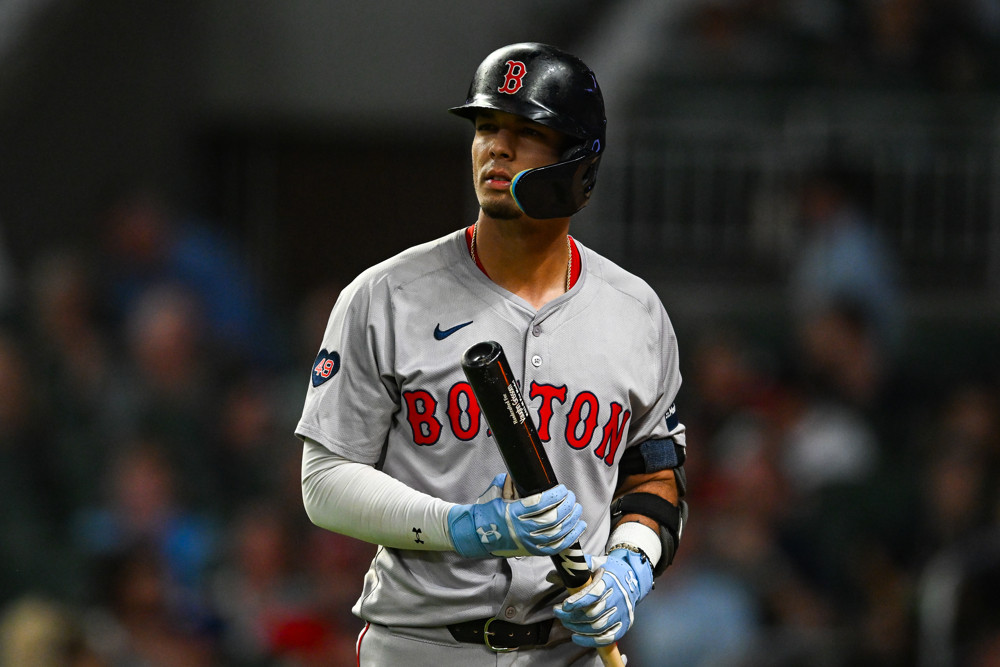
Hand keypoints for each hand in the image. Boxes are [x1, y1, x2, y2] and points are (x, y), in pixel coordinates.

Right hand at [448, 473, 585, 558]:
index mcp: (512, 513)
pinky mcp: (533, 551)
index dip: (555, 495)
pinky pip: (556, 546)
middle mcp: (522, 530)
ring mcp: (528, 543)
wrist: (477, 536)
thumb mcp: (493, 494)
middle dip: (566, 506)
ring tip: (577, 508)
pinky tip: (579, 526)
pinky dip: (571, 537)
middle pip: (552, 518)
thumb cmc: (487, 512)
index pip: (539, 504)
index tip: (562, 488)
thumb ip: (506, 482)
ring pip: (557, 533)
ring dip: (571, 520)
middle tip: (571, 496)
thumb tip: (517, 473)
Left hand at [553, 548, 653, 646]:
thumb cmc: (610, 571)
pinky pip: (606, 638)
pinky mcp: (623, 625)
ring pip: (598, 627)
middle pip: (593, 613)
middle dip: (572, 615)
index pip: (595, 594)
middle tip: (557, 612)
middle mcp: (619, 599)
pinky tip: (576, 637)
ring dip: (577, 627)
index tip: (564, 605)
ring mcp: (622, 614)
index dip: (578, 601)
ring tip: (565, 622)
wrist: (634, 579)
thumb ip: (575, 567)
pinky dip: (589, 640)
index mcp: (611, 581)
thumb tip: (551, 576)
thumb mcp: (596, 562)